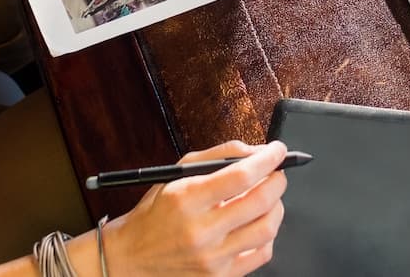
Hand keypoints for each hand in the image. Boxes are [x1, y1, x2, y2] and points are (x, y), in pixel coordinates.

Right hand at [99, 140, 287, 275]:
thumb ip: (220, 156)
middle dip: (278, 181)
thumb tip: (258, 153)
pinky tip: (256, 225)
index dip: (268, 159)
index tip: (278, 150)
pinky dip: (267, 236)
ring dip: (276, 207)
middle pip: (260, 201)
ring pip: (267, 229)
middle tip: (277, 173)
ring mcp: (212, 259)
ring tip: (268, 199)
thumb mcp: (179, 173)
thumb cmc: (157, 212)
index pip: (241, 175)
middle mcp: (200, 231)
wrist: (132, 257)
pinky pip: (262, 254)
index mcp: (187, 199)